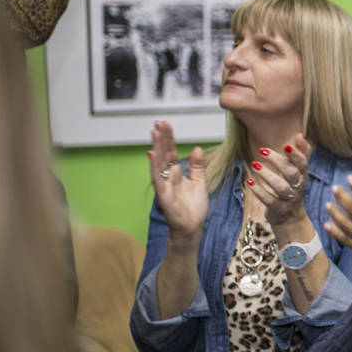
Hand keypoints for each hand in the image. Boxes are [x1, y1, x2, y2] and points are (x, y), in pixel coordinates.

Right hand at [148, 121, 207, 245]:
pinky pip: (158, 178)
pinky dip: (154, 166)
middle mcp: (169, 177)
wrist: (192, 228)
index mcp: (177, 173)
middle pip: (164, 154)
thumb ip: (197, 166)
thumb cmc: (194, 208)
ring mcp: (165, 185)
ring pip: (159, 163)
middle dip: (162, 139)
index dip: (169, 139)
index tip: (165, 125)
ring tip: (155, 133)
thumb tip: (197, 148)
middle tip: (159, 123)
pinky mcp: (164, 195)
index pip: (171, 152)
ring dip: (157, 148)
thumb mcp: (199, 182)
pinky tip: (152, 154)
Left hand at [246, 133, 309, 225]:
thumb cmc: (293, 188)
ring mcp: (288, 199)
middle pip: (292, 173)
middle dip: (279, 162)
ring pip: (281, 187)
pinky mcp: (278, 209)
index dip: (296, 155)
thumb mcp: (299, 172)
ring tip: (254, 164)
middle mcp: (297, 186)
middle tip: (262, 150)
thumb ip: (300, 154)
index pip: (302, 163)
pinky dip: (259, 191)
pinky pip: (269, 200)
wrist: (291, 217)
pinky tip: (249, 181)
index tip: (286, 145)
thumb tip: (300, 134)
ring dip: (268, 176)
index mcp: (302, 175)